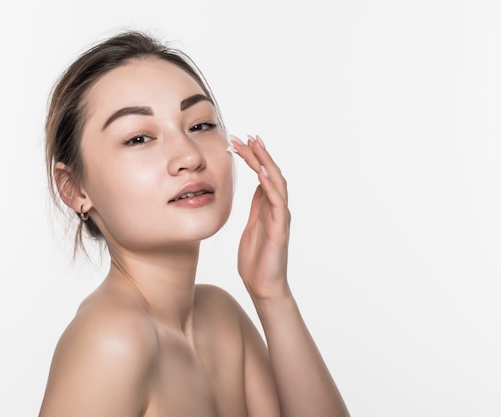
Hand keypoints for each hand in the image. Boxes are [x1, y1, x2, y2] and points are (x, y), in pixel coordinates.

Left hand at [231, 135, 291, 300]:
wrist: (263, 286)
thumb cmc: (256, 260)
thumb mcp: (252, 225)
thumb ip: (256, 206)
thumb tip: (256, 185)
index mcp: (268, 207)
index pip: (262, 175)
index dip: (253, 157)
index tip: (239, 142)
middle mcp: (277, 208)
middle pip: (270, 173)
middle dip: (257, 154)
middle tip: (243, 136)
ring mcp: (280, 218)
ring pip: (277, 183)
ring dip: (266, 163)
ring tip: (255, 145)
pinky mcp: (280, 229)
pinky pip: (277, 203)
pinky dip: (271, 187)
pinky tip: (263, 173)